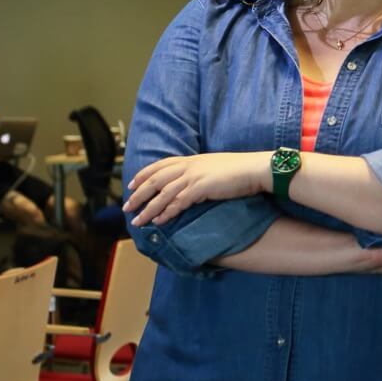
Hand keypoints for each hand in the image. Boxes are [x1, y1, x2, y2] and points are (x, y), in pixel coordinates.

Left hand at [124, 152, 268, 225]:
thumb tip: (191, 183)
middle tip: (127, 207)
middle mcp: (188, 166)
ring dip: (148, 209)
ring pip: (162, 194)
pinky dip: (166, 212)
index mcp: (190, 159)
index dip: (142, 175)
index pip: (159, 165)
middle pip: (155, 180)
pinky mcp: (200, 188)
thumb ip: (199, 172)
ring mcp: (193, 176)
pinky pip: (177, 202)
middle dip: (138, 195)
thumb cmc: (239, 169)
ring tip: (138, 221)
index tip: (131, 185)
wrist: (254, 169)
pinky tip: (159, 221)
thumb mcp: (213, 167)